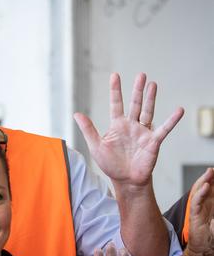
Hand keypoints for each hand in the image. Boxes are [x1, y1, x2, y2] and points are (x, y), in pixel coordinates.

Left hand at [74, 73, 183, 188]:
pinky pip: (163, 129)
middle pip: (135, 104)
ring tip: (152, 84)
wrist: (126, 181)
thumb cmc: (111, 164)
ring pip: (147, 111)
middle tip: (141, 75)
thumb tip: (76, 114)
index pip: (116, 104)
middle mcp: (131, 126)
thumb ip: (88, 129)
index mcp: (117, 125)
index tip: (115, 75)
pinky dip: (171, 120)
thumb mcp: (96, 146)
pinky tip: (179, 110)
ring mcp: (143, 132)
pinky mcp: (153, 142)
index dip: (115, 90)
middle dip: (137, 90)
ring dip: (150, 99)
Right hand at [183, 168, 213, 255]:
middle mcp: (204, 205)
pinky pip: (196, 203)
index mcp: (212, 205)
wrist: (205, 251)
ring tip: (209, 171)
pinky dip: (200, 194)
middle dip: (210, 177)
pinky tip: (205, 186)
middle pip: (205, 187)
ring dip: (204, 181)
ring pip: (199, 192)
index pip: (212, 188)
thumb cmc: (213, 238)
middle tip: (213, 168)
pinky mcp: (194, 216)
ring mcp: (198, 210)